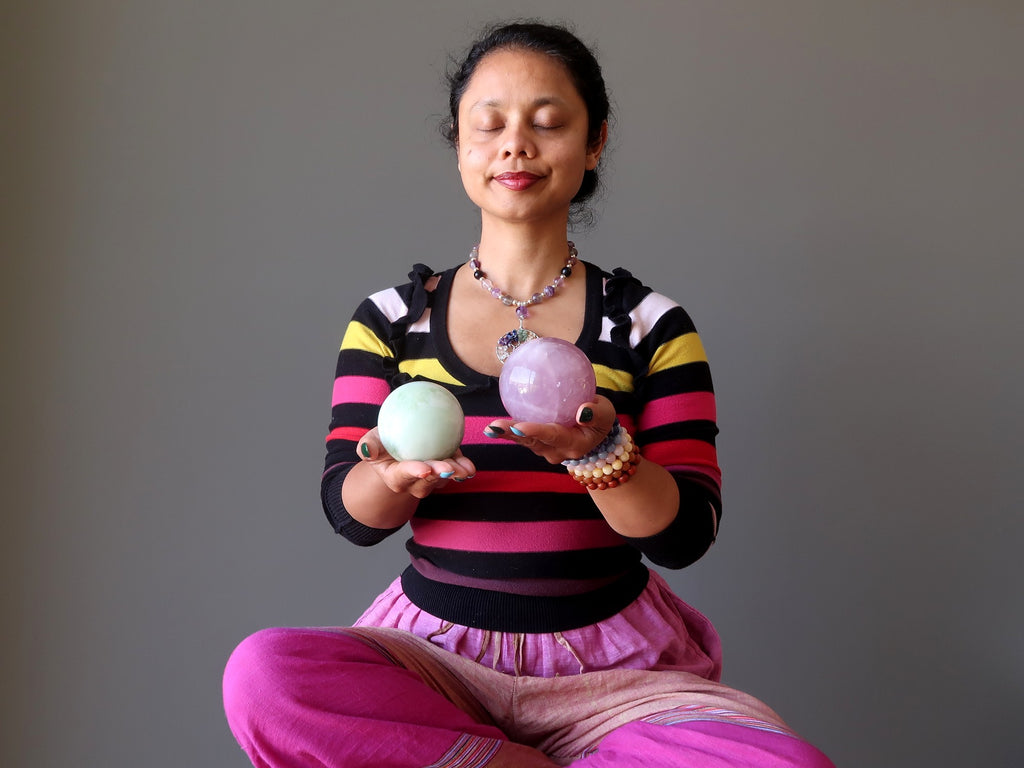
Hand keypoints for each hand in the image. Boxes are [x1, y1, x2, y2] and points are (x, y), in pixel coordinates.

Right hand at [356, 427, 475, 498]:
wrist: (398, 450)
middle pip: (428, 481)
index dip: (414, 472)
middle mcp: (415, 483)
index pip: (404, 475)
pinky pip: (456, 470)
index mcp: (395, 477)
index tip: (423, 469)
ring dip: (456, 474)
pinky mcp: (446, 470)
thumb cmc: (383, 445)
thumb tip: (366, 450)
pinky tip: (470, 465)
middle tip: (448, 468)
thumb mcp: (372, 443)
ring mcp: (432, 480)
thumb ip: (368, 446)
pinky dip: (464, 467)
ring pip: (444, 479)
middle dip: (438, 475)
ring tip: (466, 469)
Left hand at [483, 395, 617, 463]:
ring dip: (507, 435)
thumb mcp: (607, 414)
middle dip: (512, 434)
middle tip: (494, 427)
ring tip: (490, 428)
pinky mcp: (538, 444)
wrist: (595, 436)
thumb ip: (597, 413)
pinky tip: (494, 426)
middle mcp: (557, 451)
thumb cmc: (600, 420)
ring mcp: (546, 450)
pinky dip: (510, 431)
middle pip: (532, 441)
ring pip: (524, 442)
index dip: (536, 431)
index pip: (553, 435)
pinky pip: (522, 437)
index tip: (520, 427)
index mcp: (574, 444)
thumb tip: (582, 410)